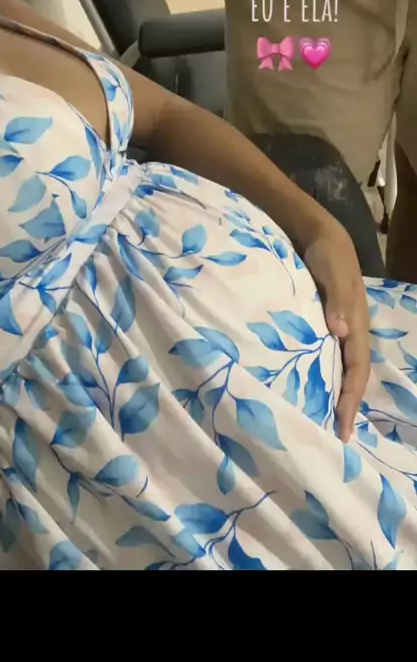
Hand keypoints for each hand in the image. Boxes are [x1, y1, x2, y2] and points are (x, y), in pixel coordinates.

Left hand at [303, 220, 369, 442]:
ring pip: (342, 367)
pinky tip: (312, 385)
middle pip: (353, 374)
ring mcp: (338, 326)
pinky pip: (328, 354)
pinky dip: (325, 374)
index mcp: (357, 324)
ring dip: (337, 393)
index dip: (351, 398)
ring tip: (326, 420)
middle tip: (337, 436)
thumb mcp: (332, 273)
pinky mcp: (324, 320)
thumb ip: (336, 300)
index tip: (343, 426)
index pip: (357, 369)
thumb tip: (341, 333)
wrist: (317, 232)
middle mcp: (351, 330)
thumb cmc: (327, 254)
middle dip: (347, 405)